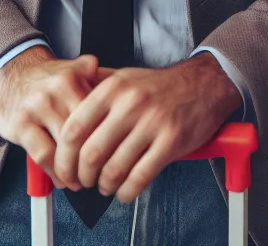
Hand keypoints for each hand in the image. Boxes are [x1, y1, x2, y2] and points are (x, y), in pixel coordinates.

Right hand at [0, 47, 106, 190]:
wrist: (16, 72)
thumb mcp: (79, 69)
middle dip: (93, 157)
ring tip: (83, 180)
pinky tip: (63, 179)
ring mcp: (37, 107)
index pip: (99, 113)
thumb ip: (101, 80)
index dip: (110, 137)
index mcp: (75, 76)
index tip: (117, 153)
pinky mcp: (20, 125)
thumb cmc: (52, 79)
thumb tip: (124, 100)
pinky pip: (42, 154)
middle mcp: (56, 90)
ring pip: (63, 147)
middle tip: (102, 172)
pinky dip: (54, 172)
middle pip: (83, 131)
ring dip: (74, 169)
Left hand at [53, 52, 241, 202]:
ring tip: (106, 185)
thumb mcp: (124, 77)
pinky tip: (126, 190)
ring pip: (114, 169)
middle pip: (90, 154)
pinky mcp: (172, 140)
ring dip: (105, 186)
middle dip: (82, 177)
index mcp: (114, 88)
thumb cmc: (160, 86)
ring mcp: (153, 121)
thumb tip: (62, 113)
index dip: (64, 158)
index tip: (64, 171)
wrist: (205, 83)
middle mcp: (131, 102)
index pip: (73, 130)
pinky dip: (127, 191)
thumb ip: (93, 89)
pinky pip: (140, 176)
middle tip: (84, 183)